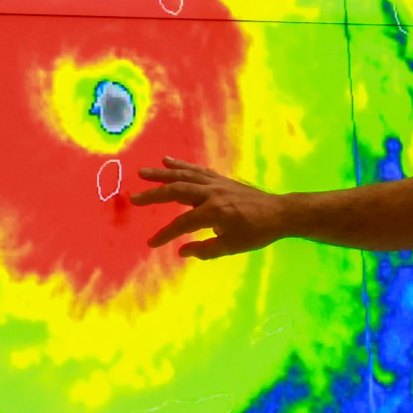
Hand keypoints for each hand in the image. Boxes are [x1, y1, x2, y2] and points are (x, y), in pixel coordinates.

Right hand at [130, 157, 285, 259]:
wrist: (279, 212)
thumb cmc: (256, 232)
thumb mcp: (231, 246)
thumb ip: (205, 249)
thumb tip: (181, 251)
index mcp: (214, 212)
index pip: (182, 223)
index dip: (165, 234)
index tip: (151, 243)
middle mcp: (212, 193)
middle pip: (176, 191)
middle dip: (154, 195)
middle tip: (133, 197)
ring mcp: (216, 183)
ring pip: (185, 175)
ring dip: (163, 174)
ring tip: (144, 172)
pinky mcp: (221, 179)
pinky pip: (197, 170)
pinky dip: (182, 165)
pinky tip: (169, 161)